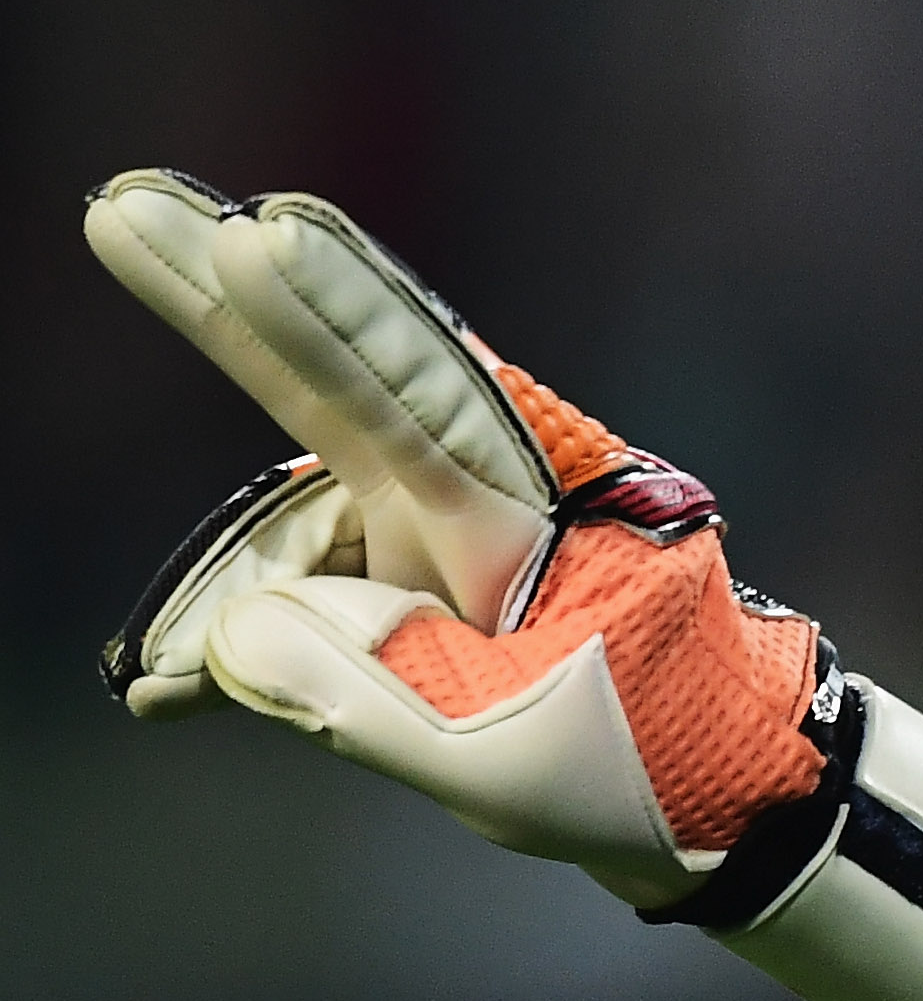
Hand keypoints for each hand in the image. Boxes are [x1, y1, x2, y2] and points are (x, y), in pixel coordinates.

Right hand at [88, 171, 827, 907]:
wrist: (719, 793)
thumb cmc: (647, 762)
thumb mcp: (508, 756)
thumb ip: (364, 687)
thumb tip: (238, 631)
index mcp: (534, 520)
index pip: (421, 400)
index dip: (335, 321)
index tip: (257, 235)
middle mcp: (486, 494)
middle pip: (340, 385)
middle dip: (232, 305)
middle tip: (125, 208)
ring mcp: (447, 525)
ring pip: (302, 523)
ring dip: (232, 592)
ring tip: (163, 688)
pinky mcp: (421, 567)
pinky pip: (311, 582)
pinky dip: (251, 632)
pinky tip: (169, 695)